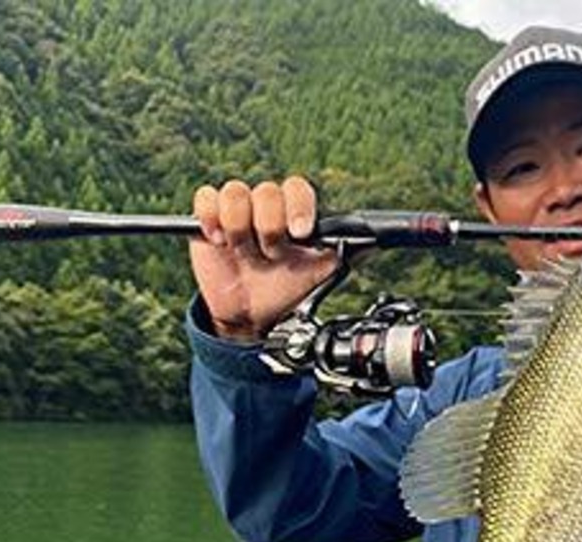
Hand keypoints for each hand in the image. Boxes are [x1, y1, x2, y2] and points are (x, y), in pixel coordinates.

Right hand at [189, 176, 338, 341]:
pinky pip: (206, 197)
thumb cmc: (288, 286)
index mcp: (295, 212)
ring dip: (240, 230)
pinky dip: (210, 218)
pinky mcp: (207, 217)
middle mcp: (267, 205)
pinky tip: (219, 241)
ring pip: (235, 193)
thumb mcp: (323, 271)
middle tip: (271, 254)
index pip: (298, 189)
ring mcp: (237, 209)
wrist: (253, 312)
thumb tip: (375, 242)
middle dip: (269, 230)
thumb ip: (349, 252)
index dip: (298, 207)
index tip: (300, 233)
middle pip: (266, 191)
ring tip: (245, 253)